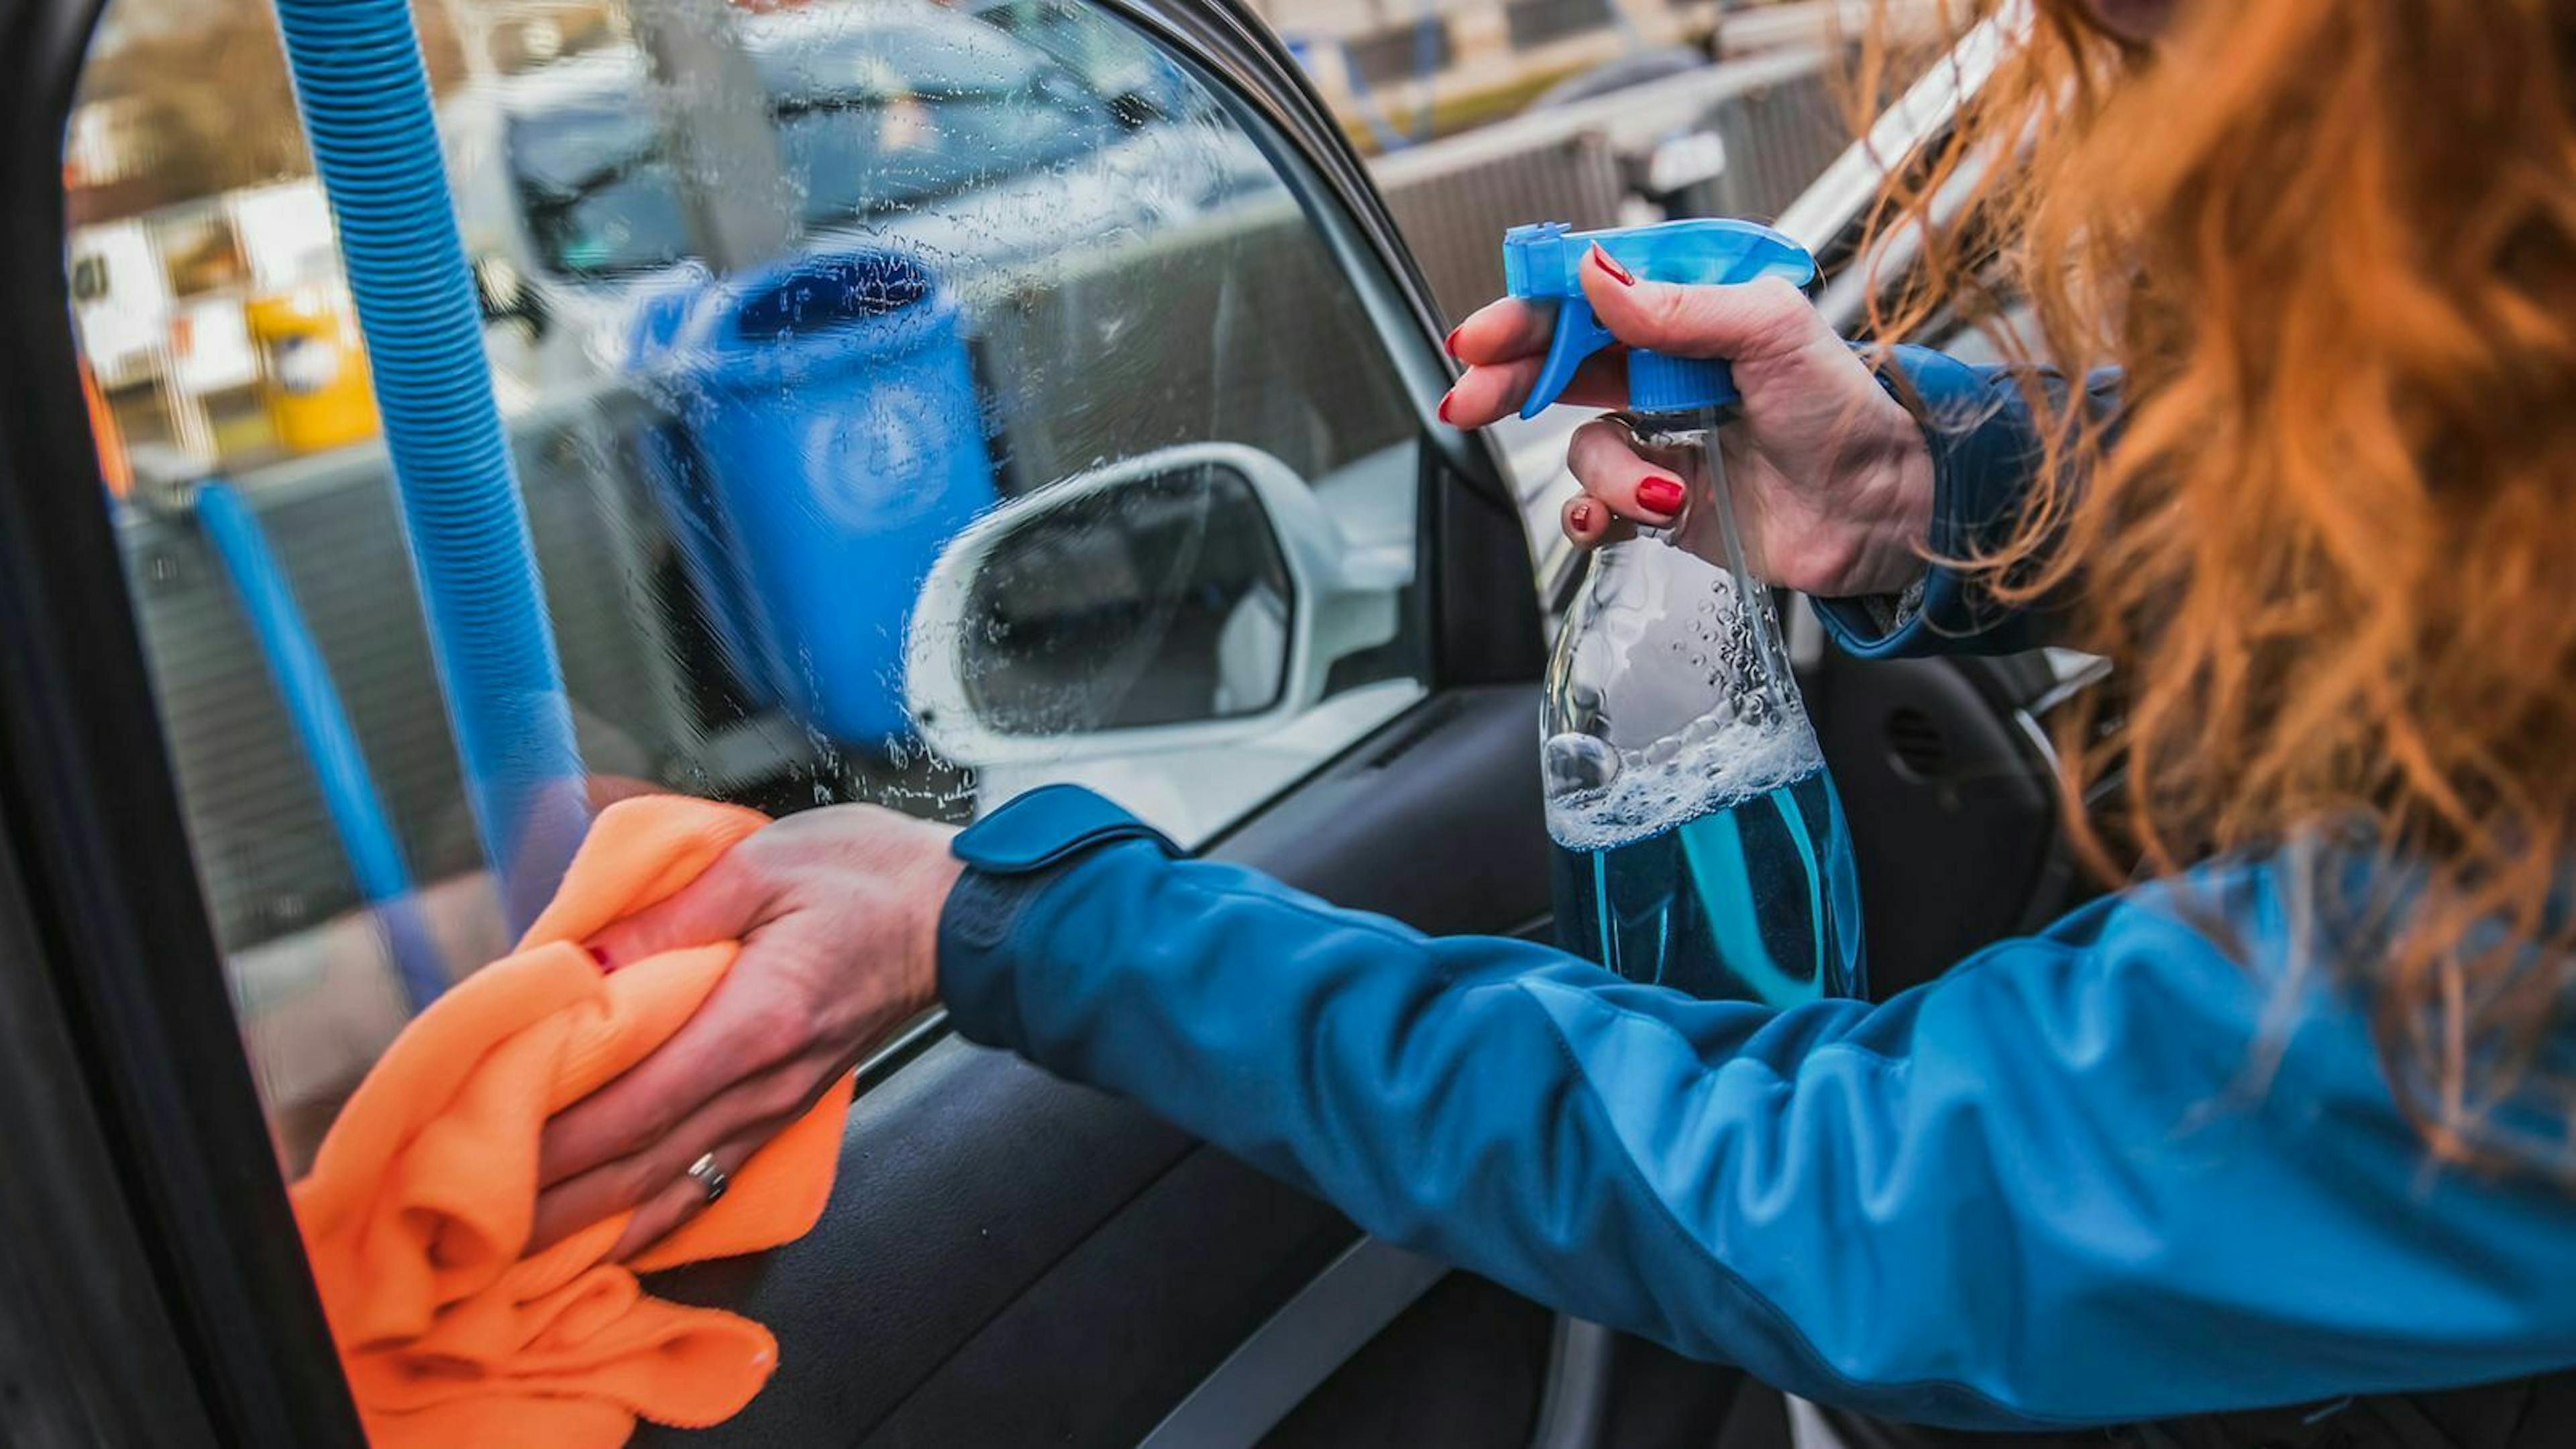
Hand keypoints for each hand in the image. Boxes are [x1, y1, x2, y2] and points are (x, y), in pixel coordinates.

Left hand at [528, 804, 964, 1258]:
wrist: (956, 917)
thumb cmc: (866, 876)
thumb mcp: (759, 865)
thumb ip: (664, 919)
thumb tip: (578, 965)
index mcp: (757, 1021)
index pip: (638, 1101)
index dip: (558, 1139)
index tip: (484, 1156)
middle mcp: (765, 1084)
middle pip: (644, 1164)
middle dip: (555, 1201)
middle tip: (474, 1227)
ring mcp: (777, 1107)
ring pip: (674, 1187)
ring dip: (594, 1224)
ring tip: (519, 1251)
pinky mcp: (784, 1111)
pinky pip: (708, 1180)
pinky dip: (654, 1218)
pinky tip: (612, 1238)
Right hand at [1441, 244, 1934, 598]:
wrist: (1887, 510)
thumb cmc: (1849, 411)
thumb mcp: (1771, 331)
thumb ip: (1678, 305)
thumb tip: (1596, 276)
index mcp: (1688, 317)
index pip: (1587, 303)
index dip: (1528, 314)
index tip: (1484, 334)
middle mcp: (1666, 374)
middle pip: (1558, 369)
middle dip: (1508, 384)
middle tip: (1469, 400)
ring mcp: (1662, 439)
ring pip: (1582, 448)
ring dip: (1607, 474)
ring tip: (1663, 490)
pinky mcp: (1664, 504)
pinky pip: (1597, 509)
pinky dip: (1598, 517)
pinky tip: (1621, 520)